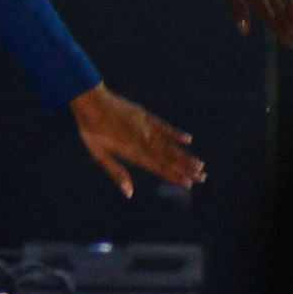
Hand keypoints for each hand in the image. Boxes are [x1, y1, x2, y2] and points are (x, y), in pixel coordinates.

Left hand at [67, 83, 205, 198]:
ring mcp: (145, 127)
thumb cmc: (90, 129)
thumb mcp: (98, 153)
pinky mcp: (144, 116)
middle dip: (185, 168)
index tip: (188, 183)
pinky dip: (175, 133)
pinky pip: (163, 126)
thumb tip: (129, 193)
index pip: (157, 167)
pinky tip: (187, 139)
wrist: (90, 101)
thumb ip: (116, 172)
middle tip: (202, 177)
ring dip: (184, 155)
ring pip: (169, 144)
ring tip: (199, 164)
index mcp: (131, 152)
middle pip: (167, 157)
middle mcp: (142, 141)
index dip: (173, 176)